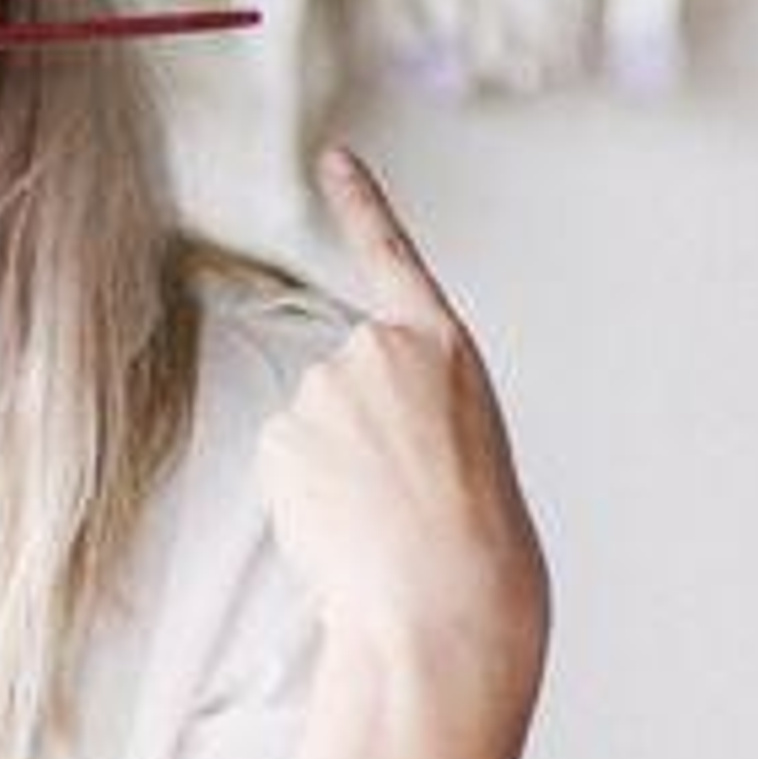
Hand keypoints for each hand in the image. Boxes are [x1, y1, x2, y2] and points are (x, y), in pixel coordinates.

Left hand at [255, 148, 550, 705]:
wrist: (445, 601)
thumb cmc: (475, 541)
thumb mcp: (467, 444)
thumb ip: (410, 408)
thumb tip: (340, 430)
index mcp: (444, 347)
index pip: (391, 257)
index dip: (361, 204)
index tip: (332, 157)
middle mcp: (376, 349)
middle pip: (345, 381)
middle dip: (360, 430)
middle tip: (402, 490)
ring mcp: (323, 387)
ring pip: (313, 425)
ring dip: (334, 467)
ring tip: (380, 514)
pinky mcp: (282, 434)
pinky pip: (286, 462)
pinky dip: (306, 494)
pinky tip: (343, 524)